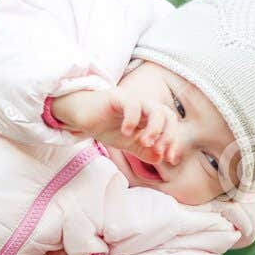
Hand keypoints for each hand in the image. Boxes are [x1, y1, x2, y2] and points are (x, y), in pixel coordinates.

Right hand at [51, 89, 178, 163]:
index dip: (173, 142)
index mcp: (149, 117)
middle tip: (157, 151)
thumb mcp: (127, 143)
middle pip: (168, 115)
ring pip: (155, 110)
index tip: (170, 158)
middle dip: (167, 135)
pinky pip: (132, 105)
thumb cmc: (105, 126)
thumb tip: (160, 158)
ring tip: (143, 142)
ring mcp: (133, 100)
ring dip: (154, 129)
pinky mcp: (118, 96)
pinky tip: (125, 132)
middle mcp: (144, 107)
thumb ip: (144, 150)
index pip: (170, 126)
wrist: (80, 115)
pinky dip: (132, 120)